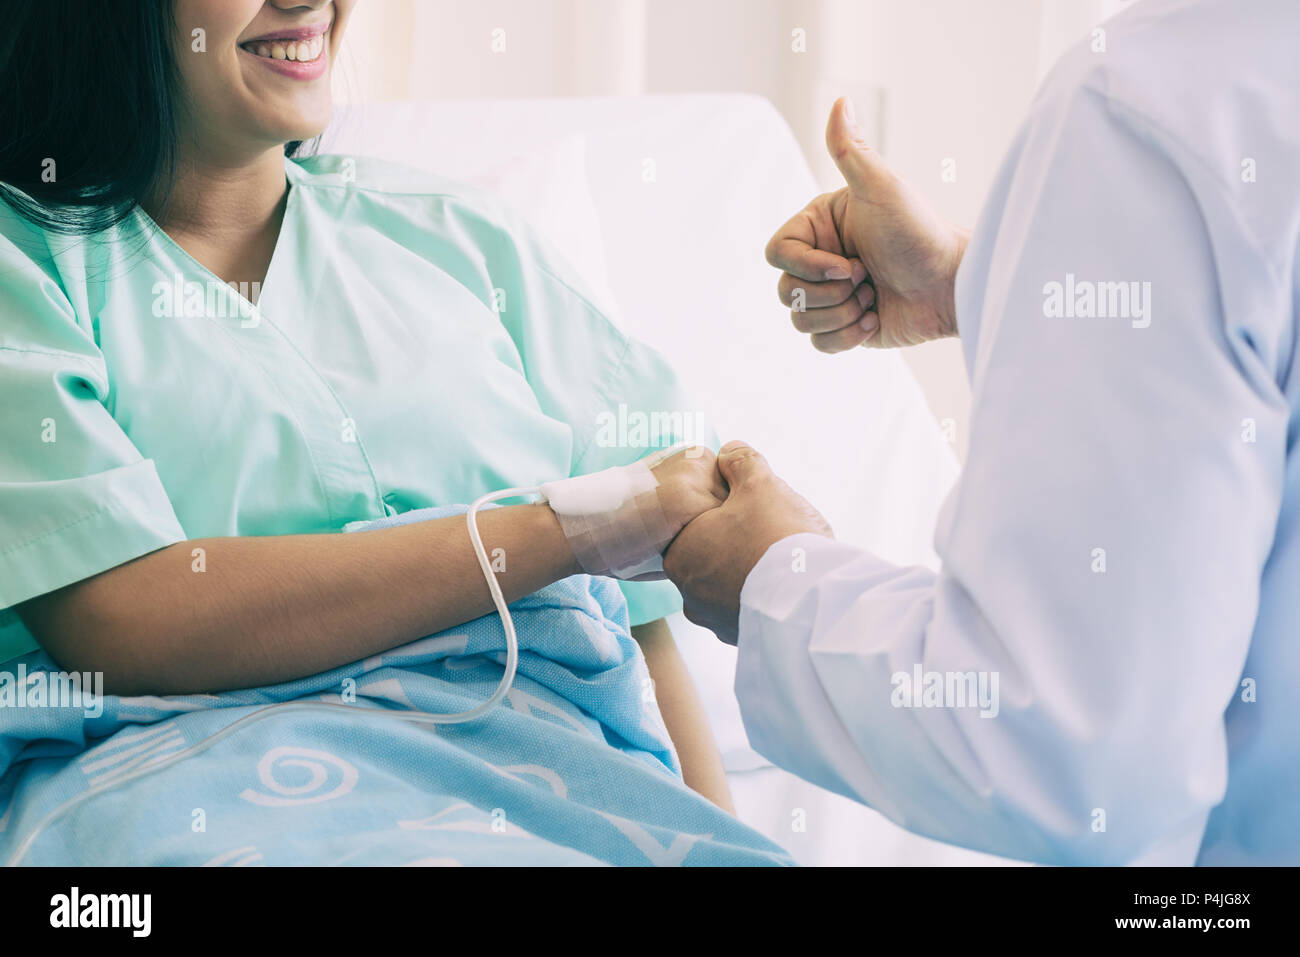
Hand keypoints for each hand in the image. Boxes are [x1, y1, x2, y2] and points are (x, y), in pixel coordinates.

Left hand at [663, 441, 831, 643]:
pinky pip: (751, 608)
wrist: (812, 602)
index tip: (757, 506)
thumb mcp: (759, 484)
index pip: (698, 521)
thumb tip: (730, 452)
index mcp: (681, 553)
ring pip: (732, 582)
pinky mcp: (742, 639)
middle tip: (776, 530)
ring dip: (755, 570)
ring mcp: (714, 620)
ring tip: (789, 559)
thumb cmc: (777, 537)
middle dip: (742, 539)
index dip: (729, 508)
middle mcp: (689, 592)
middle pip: (716, 552)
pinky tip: (792, 585)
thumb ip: (741, 462)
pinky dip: (767, 596)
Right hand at [765, 97, 969, 352]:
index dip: (808, 266)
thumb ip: (852, 150)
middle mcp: (821, 259)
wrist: (953, 286)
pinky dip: (848, 337)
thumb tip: (840, 100)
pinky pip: (819, 343)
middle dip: (830, 293)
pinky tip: (876, 319)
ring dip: (842, 315)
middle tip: (868, 279)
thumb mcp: (883, 189)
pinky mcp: (845, 326)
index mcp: (819, 227)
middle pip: (786, 291)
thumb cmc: (921, 233)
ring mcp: (832, 295)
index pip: (777, 254)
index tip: (850, 264)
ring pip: (800, 320)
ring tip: (874, 299)